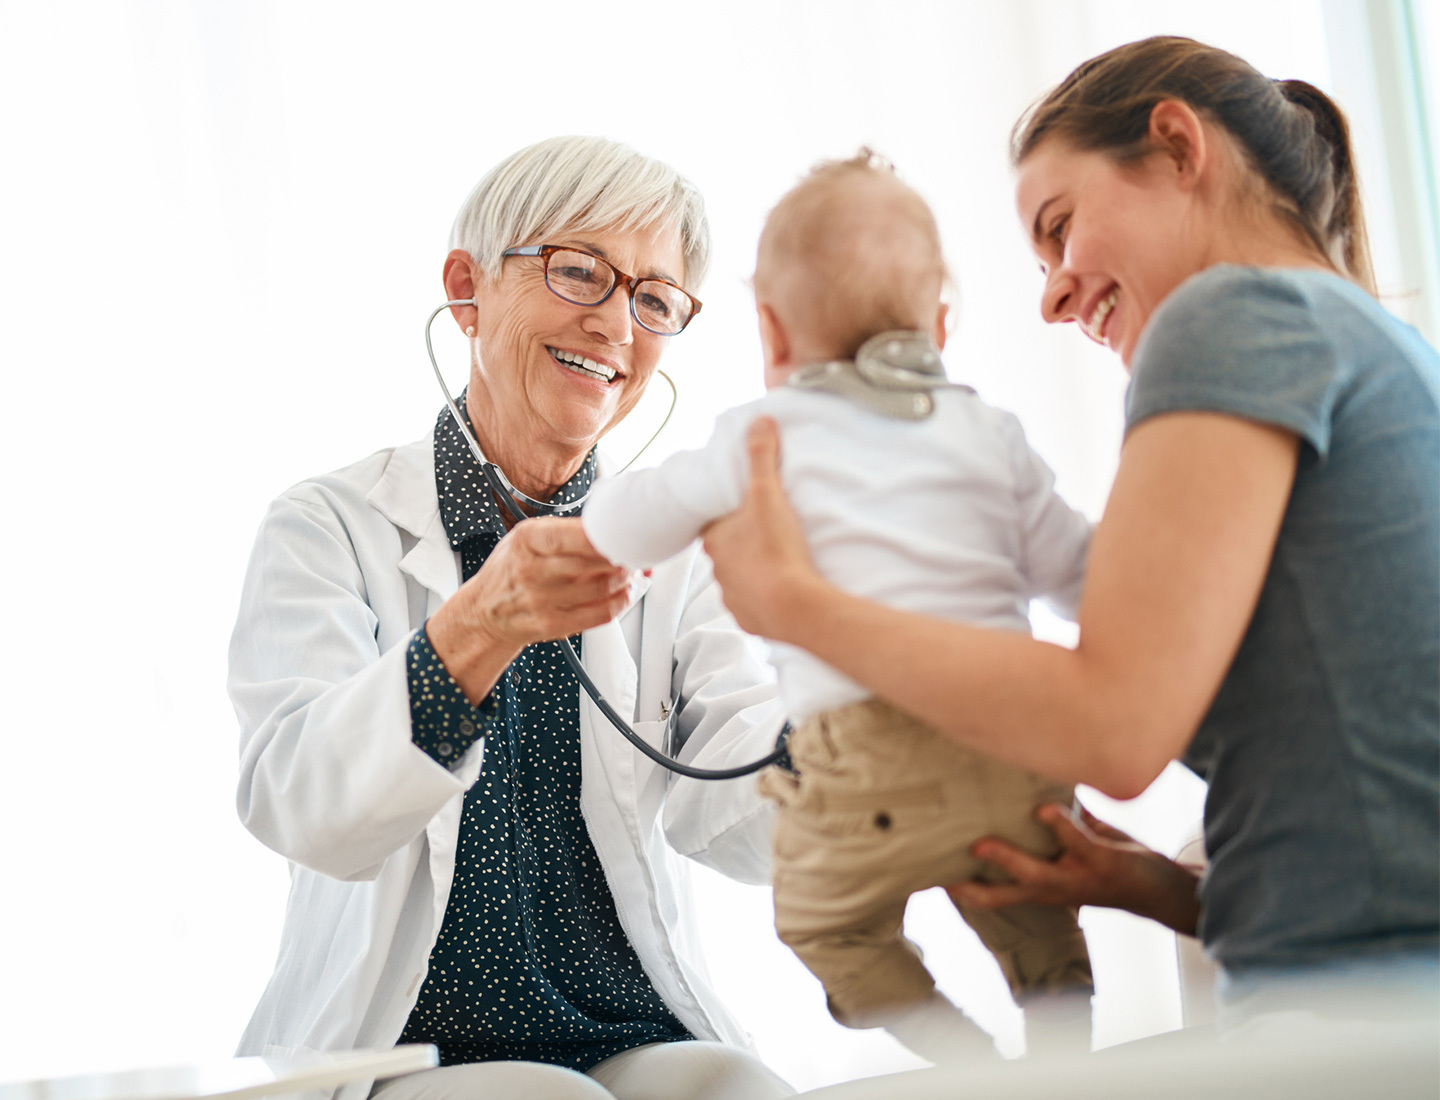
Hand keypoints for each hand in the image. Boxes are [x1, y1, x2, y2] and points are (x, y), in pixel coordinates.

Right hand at [428, 517, 629, 699]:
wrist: (485, 611)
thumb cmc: (512, 569)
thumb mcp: (528, 539)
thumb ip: (566, 533)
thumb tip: (614, 531)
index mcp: (527, 540)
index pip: (575, 535)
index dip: (607, 537)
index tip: (626, 535)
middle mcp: (532, 570)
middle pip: (593, 563)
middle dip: (623, 558)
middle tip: (636, 553)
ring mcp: (541, 600)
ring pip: (601, 589)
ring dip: (626, 581)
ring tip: (632, 572)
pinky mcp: (552, 625)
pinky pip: (598, 615)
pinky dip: (619, 603)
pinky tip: (624, 594)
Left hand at [701, 417, 823, 640]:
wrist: (795, 607)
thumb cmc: (776, 550)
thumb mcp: (768, 494)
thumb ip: (761, 457)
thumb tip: (759, 422)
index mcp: (715, 540)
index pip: (711, 522)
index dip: (725, 514)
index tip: (741, 509)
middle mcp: (717, 570)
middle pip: (726, 550)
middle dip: (742, 542)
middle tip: (766, 532)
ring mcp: (732, 597)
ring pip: (739, 579)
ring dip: (754, 571)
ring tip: (778, 561)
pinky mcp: (750, 619)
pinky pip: (754, 605)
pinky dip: (765, 597)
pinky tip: (783, 589)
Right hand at [945, 803, 1201, 935]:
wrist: (1162, 890)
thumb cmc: (1111, 863)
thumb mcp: (1078, 848)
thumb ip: (1057, 822)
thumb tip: (1030, 778)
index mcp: (1043, 888)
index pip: (995, 895)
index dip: (964, 891)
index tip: (932, 879)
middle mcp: (1054, 889)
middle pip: (1005, 892)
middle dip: (974, 886)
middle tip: (942, 872)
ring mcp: (1075, 877)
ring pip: (1034, 873)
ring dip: (1007, 859)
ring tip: (981, 844)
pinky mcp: (1099, 861)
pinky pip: (1075, 841)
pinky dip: (1060, 823)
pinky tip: (1045, 807)